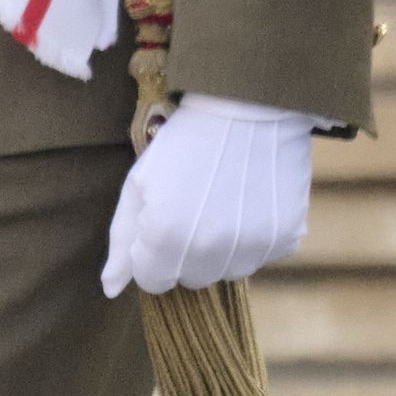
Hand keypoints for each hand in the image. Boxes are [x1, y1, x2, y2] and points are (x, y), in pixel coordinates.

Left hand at [102, 96, 312, 296]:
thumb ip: (122, 241)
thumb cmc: (184, 143)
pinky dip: (255, 236)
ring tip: (223, 201)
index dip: (153, 254)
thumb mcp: (140, 184)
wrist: (247, 106)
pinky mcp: (285, 237)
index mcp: (166, 238)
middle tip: (195, 207)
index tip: (163, 221)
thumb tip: (110, 289)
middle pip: (192, 279)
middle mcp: (209, 251)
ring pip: (228, 271)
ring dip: (222, 248)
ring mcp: (251, 247)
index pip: (154, 281)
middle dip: (187, 253)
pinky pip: (262, 254)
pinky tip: (250, 200)